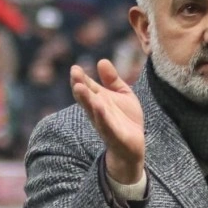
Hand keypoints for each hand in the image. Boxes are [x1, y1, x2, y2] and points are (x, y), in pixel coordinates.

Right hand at [71, 59, 144, 183]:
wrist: (133, 147)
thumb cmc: (125, 119)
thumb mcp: (122, 95)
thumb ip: (112, 79)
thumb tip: (101, 61)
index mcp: (98, 100)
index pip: (87, 88)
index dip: (81, 78)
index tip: (75, 68)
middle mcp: (98, 112)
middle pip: (86, 98)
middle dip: (80, 86)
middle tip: (74, 73)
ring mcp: (105, 124)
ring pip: (93, 111)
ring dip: (86, 100)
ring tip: (79, 87)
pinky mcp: (114, 136)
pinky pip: (106, 126)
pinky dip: (102, 116)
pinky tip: (99, 106)